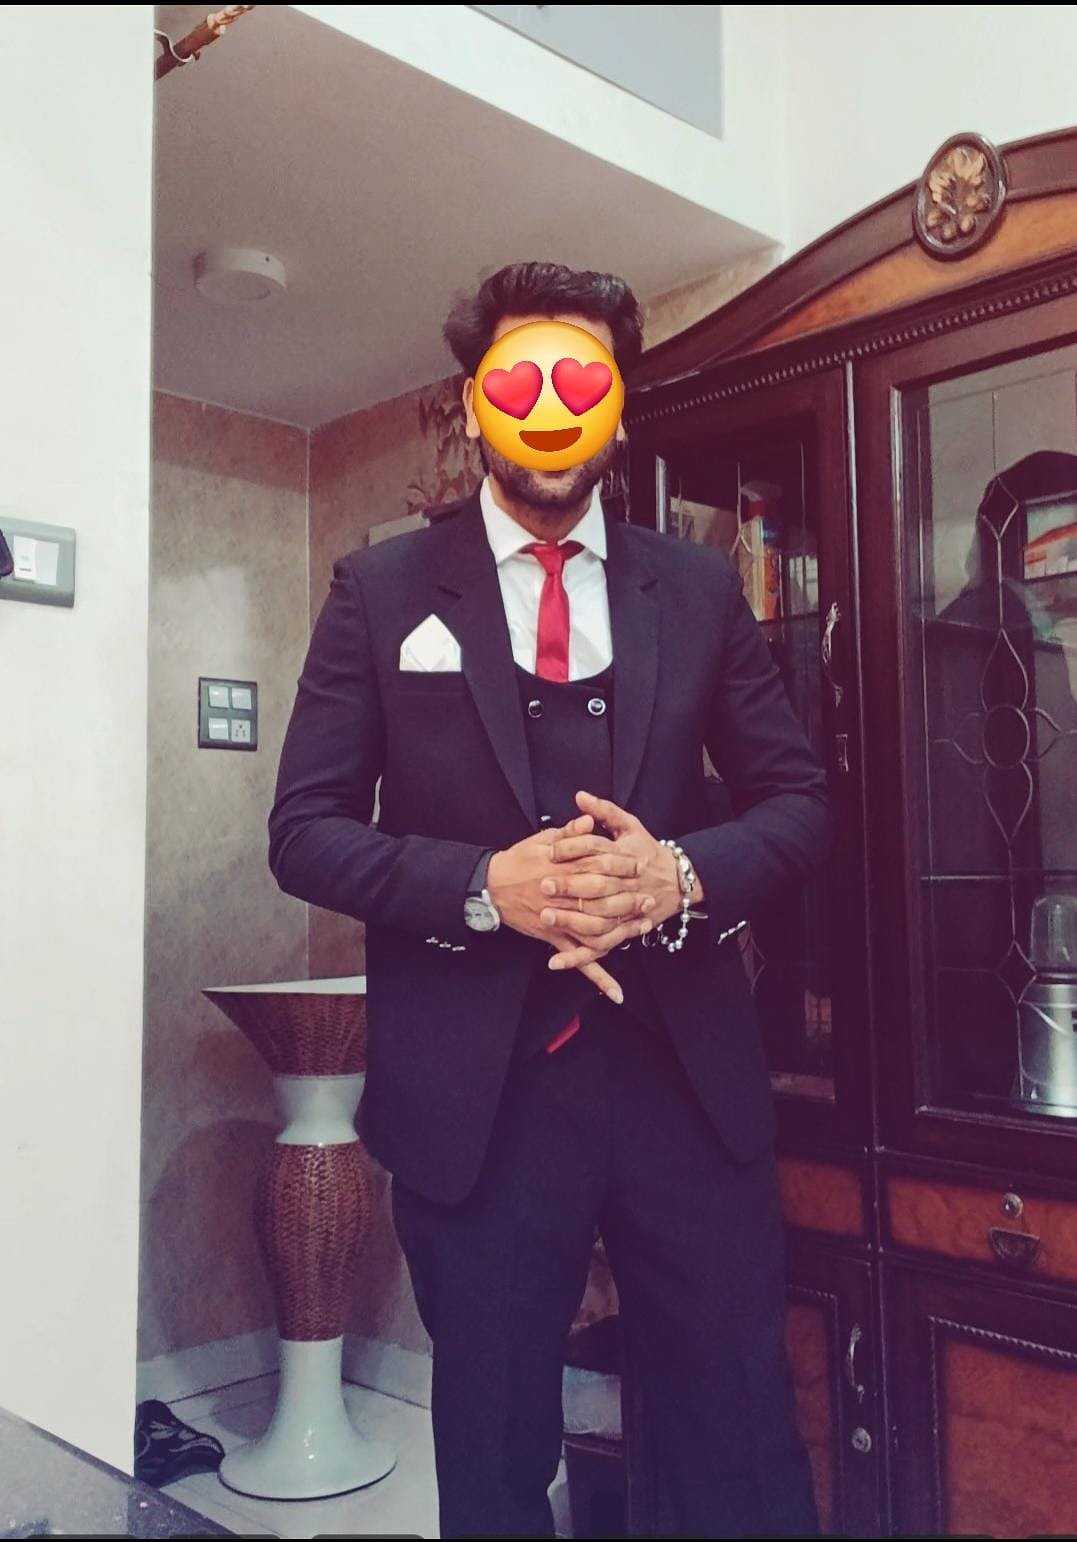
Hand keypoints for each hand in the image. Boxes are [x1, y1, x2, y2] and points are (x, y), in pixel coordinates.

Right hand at [487, 815, 653, 1002]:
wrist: (491, 886)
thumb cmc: (518, 860)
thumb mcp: (542, 839)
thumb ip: (568, 832)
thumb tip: (590, 820)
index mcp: (563, 869)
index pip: (600, 868)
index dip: (622, 866)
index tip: (639, 864)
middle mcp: (563, 897)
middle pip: (603, 901)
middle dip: (628, 900)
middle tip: (648, 899)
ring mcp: (559, 921)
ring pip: (596, 930)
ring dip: (621, 931)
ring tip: (642, 928)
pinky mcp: (554, 938)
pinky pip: (578, 960)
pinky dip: (598, 977)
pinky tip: (615, 992)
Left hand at [542, 791, 703, 972]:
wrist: (678, 881)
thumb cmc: (649, 851)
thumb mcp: (630, 826)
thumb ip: (604, 811)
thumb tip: (579, 796)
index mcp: (626, 857)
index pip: (598, 851)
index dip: (574, 850)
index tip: (551, 850)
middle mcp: (627, 885)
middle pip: (598, 887)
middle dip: (570, 887)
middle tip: (543, 885)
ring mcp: (626, 911)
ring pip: (599, 921)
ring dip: (572, 922)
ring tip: (546, 918)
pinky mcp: (624, 932)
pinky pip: (601, 947)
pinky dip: (578, 958)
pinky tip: (555, 962)